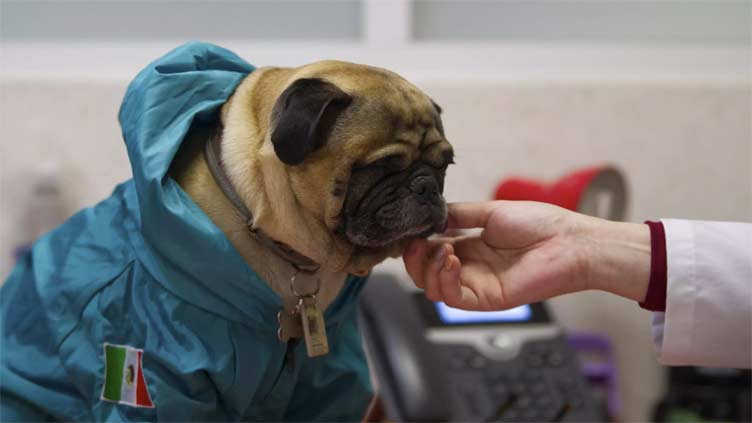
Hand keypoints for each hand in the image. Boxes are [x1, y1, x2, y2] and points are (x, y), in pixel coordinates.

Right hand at [403, 201, 650, 310]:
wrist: (569, 242)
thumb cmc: (539, 224)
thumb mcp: (490, 211)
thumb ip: (458, 214)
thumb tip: (431, 214)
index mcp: (470, 247)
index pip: (430, 252)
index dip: (416, 244)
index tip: (409, 231)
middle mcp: (470, 268)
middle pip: (426, 273)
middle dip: (415, 259)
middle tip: (417, 244)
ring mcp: (477, 285)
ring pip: (434, 288)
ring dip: (429, 268)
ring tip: (441, 250)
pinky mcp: (486, 299)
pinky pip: (453, 298)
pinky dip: (445, 279)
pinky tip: (452, 260)